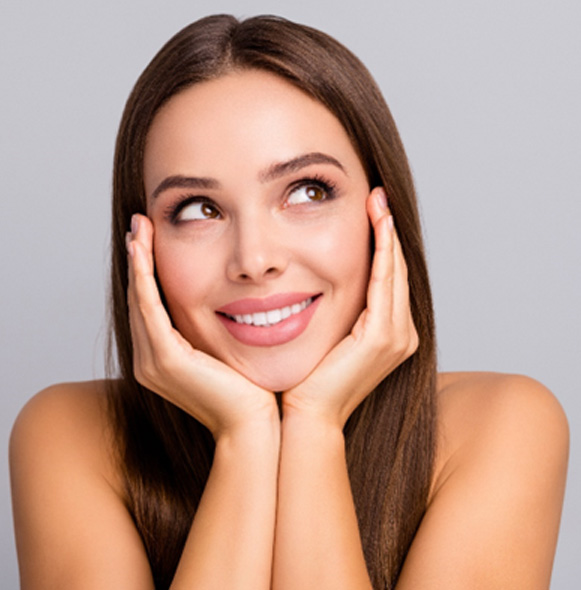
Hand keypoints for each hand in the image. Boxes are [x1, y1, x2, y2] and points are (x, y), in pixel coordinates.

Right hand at [126, 214, 278, 439]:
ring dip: (138, 261)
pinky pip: (149, 308)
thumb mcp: (225, 351)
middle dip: (138, 260)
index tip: (150, 238)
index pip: (150, 307)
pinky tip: (141, 249)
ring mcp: (152, 362)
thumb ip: (214, 330)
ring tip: (139, 228)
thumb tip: (228, 302)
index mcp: (161, 360)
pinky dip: (144, 277)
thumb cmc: (249, 391)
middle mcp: (149, 361)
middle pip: (140, 299)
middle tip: (140, 225)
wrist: (254, 426)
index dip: (147, 271)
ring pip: (140, 299)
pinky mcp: (165, 360)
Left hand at [282, 187, 418, 427]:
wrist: (307, 414)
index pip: (389, 278)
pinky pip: (384, 283)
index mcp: (390, 334)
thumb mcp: (329, 335)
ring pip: (395, 272)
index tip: (373, 210)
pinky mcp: (383, 337)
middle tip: (378, 196)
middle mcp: (402, 334)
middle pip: (397, 270)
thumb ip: (339, 311)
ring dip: (387, 234)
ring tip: (378, 201)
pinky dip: (383, 252)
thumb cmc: (310, 378)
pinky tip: (379, 225)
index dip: (383, 243)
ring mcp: (397, 337)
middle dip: (388, 231)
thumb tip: (321, 282)